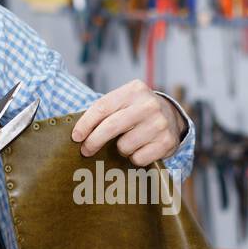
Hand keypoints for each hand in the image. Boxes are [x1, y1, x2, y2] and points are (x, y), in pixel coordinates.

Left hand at [70, 80, 186, 165]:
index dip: (85, 124)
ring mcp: (159, 123)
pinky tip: (141, 148)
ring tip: (128, 142)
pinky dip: (135, 158)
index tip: (76, 137)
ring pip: (124, 146)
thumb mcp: (124, 102)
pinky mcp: (166, 142)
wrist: (171, 117)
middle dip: (94, 141)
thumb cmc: (137, 111)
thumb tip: (78, 135)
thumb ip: (104, 112)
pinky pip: (138, 158)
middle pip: (111, 127)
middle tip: (86, 150)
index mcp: (134, 90)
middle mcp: (148, 105)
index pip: (102, 107)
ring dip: (121, 149)